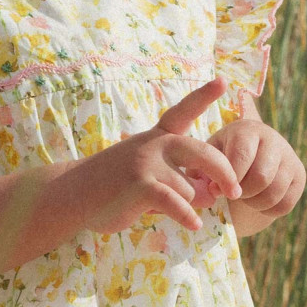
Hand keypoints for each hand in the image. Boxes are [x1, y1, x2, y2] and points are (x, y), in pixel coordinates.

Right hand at [81, 77, 243, 234]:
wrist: (72, 193)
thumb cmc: (113, 185)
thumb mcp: (147, 171)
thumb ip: (180, 178)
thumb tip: (211, 195)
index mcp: (157, 136)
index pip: (183, 111)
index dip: (204, 95)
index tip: (223, 80)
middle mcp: (155, 144)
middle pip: (204, 153)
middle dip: (224, 174)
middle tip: (234, 191)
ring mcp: (147, 163)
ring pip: (191, 189)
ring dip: (191, 205)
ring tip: (177, 211)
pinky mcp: (140, 186)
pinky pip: (176, 203)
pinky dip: (187, 216)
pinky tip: (194, 225)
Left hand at [207, 116, 305, 226]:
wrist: (244, 163)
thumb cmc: (220, 160)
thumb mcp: (208, 159)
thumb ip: (205, 171)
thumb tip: (215, 190)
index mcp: (247, 130)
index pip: (242, 157)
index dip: (229, 180)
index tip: (217, 191)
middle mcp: (273, 138)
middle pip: (261, 177)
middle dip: (243, 193)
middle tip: (233, 194)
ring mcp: (289, 157)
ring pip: (274, 193)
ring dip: (254, 203)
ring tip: (244, 198)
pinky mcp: (299, 176)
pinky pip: (285, 204)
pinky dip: (268, 210)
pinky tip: (257, 202)